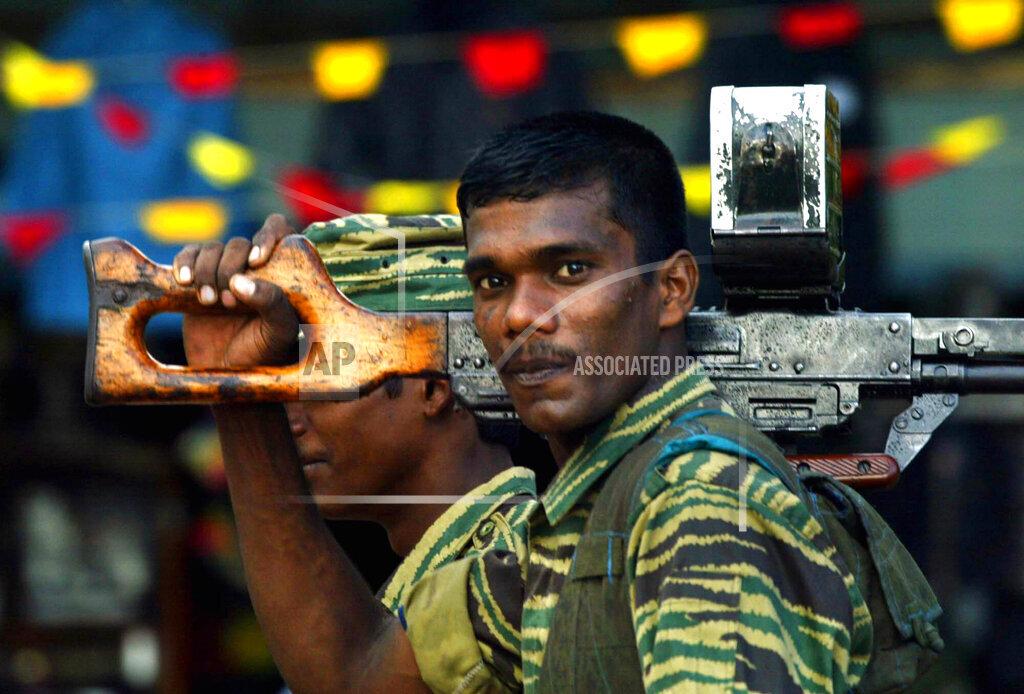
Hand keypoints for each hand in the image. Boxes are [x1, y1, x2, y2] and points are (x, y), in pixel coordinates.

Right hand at [175, 214, 298, 368]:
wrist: (229, 372)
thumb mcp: (279, 330)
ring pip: (212, 249)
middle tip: (229, 302)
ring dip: (207, 272)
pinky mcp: (198, 278)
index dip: (267, 236)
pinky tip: (184, 282)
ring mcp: (224, 270)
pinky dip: (184, 264)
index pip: (279, 230)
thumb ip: (271, 302)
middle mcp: (253, 266)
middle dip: (230, 268)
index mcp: (282, 270)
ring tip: (209, 302)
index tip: (256, 261)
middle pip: (239, 244)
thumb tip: (240, 280)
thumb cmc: (264, 352)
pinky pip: (188, 256)